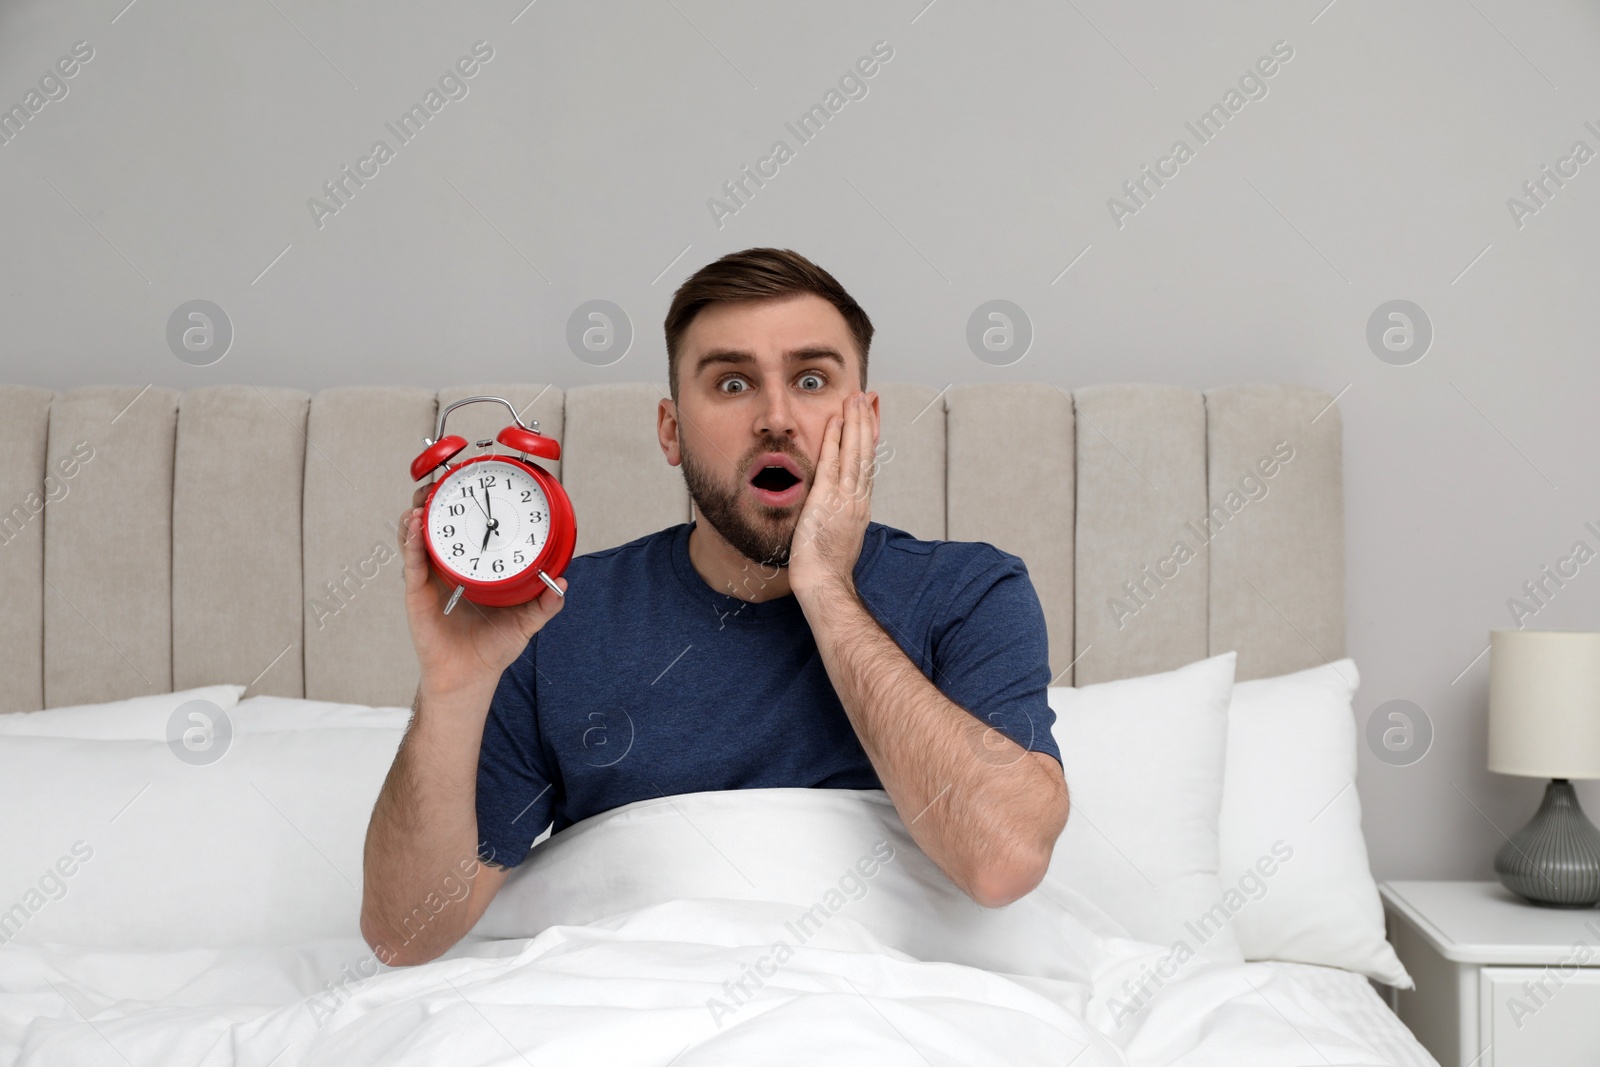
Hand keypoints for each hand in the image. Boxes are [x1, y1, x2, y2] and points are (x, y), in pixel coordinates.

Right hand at [399, 484, 565, 695]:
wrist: (469, 676)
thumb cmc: (494, 647)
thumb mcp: (526, 621)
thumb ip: (545, 604)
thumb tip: (564, 584)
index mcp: (473, 566)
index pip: (468, 529)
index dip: (466, 505)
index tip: (472, 481)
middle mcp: (450, 567)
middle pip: (437, 524)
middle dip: (435, 499)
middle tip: (441, 481)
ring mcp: (431, 577)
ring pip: (418, 537)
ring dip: (418, 514)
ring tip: (424, 500)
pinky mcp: (417, 592)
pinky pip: (412, 561)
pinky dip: (412, 542)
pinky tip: (416, 528)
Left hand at [789, 391, 877, 603]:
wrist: (825, 583)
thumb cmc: (827, 567)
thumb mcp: (839, 535)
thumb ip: (840, 516)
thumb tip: (835, 507)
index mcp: (861, 506)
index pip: (869, 465)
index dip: (870, 440)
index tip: (872, 419)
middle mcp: (858, 498)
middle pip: (866, 453)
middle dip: (866, 422)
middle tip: (866, 397)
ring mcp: (845, 497)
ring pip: (855, 453)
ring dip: (854, 423)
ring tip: (855, 399)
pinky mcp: (827, 499)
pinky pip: (833, 463)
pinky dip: (836, 441)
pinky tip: (835, 422)